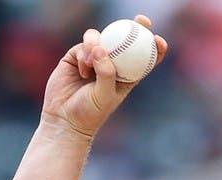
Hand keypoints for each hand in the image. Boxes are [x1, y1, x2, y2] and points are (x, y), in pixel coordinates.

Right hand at [41, 14, 168, 139]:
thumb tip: (101, 49)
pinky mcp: (77, 56)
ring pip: (102, 38)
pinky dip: (84, 52)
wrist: (64, 118)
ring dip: (98, 43)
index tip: (158, 39)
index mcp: (127, 76)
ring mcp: (94, 59)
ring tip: (93, 58)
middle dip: (136, 27)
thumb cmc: (89, 113)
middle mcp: (112, 65)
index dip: (155, 47)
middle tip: (141, 20)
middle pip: (127, 41)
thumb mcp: (104, 96)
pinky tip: (83, 68)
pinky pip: (84, 45)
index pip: (145, 59)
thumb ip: (106, 73)